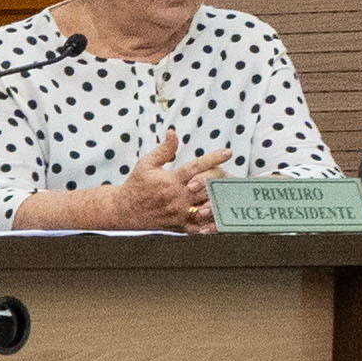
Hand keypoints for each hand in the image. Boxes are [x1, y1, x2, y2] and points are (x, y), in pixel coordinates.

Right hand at [107, 133, 231, 230]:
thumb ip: (164, 150)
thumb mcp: (146, 164)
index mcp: (170, 181)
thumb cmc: (136, 184)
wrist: (124, 211)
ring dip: (220, 203)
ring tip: (235, 197)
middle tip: (237, 175)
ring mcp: (178, 213)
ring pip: (205, 208)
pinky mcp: (177, 225)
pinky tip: (221, 223)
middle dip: (222, 181)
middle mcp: (176, 197)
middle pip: (205, 188)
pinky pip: (197, 228)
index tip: (228, 152)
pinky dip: (209, 227)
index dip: (212, 158)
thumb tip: (173, 132)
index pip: (195, 167)